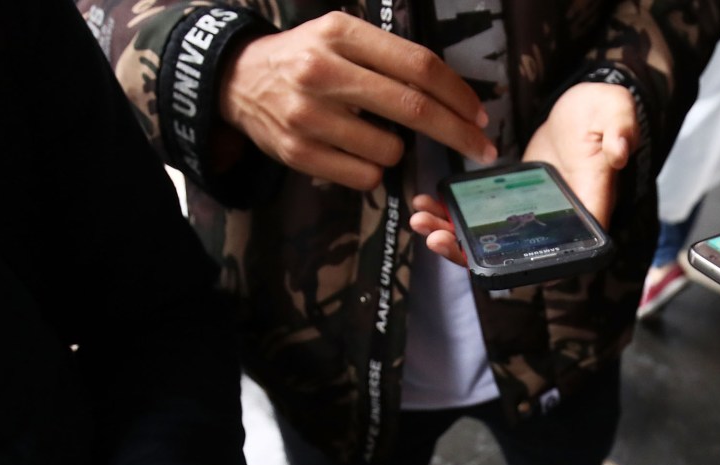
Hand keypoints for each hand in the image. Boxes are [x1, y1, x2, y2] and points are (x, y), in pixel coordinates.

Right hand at [219, 11, 495, 190]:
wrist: (237, 80)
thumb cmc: (306, 58)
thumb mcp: (340, 36)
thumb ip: (389, 57)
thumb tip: (454, 97)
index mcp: (340, 34)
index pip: (418, 66)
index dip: (458, 94)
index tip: (480, 114)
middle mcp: (323, 72)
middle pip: (413, 109)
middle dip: (458, 133)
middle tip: (482, 147)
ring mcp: (308, 116)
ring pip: (390, 150)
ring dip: (399, 150)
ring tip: (375, 135)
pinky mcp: (297, 154)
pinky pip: (364, 176)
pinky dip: (373, 170)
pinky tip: (355, 152)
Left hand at [410, 82, 637, 265]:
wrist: (583, 107)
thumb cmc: (603, 112)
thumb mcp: (616, 114)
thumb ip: (621, 132)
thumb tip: (621, 151)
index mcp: (586, 214)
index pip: (557, 255)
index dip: (519, 266)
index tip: (484, 262)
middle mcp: (556, 226)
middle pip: (511, 256)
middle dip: (468, 253)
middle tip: (434, 237)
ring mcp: (530, 217)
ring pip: (489, 241)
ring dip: (452, 234)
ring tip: (419, 218)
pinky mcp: (510, 204)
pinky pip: (479, 218)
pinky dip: (451, 213)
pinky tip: (424, 201)